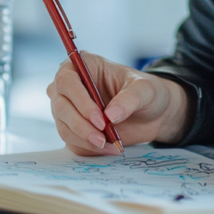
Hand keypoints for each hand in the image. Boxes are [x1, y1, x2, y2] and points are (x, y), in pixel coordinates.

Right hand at [47, 52, 190, 154]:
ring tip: (110, 144)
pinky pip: (73, 142)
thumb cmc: (146, 93)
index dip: (80, 100)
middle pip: (61, 106)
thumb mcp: (145, 90)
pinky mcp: (74, 129)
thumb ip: (130, 99)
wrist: (153, 114)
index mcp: (85, 65)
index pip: (67, 80)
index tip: (100, 119)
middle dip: (81, 125)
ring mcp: (70, 109)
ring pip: (64, 127)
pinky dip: (90, 148)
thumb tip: (111, 115)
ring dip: (85, 140)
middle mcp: (71, 86)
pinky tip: (110, 148)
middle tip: (103, 138)